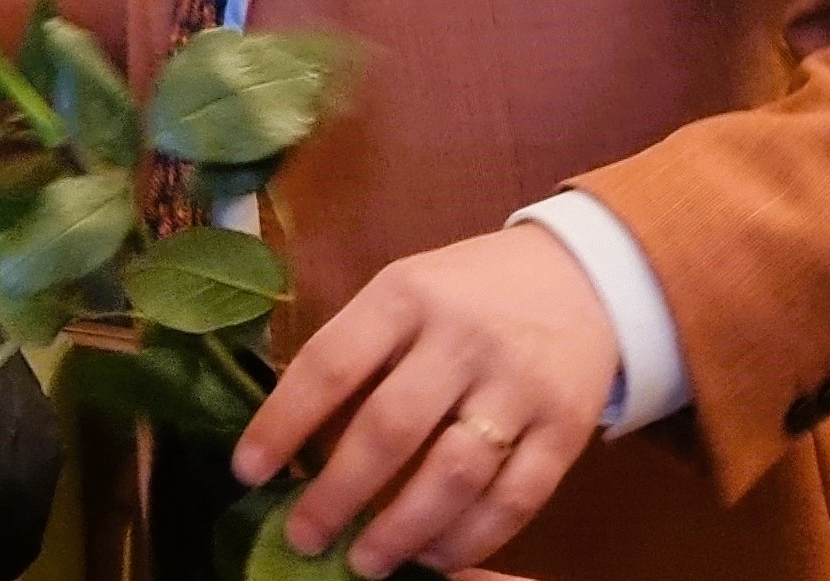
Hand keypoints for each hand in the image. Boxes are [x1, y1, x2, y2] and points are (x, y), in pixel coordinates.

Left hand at [234, 224, 619, 577]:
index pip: (331, 363)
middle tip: (305, 537)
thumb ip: (357, 350)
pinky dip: (472, 538)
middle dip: (340, 493)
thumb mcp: (403, 292)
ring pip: (455, 473)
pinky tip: (435, 557)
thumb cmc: (466, 293)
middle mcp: (461, 338)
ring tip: (367, 561)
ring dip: (404, 529)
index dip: (284, 421)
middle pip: (391, 428)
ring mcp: (519, 385)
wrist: (582, 277)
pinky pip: (516, 498)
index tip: (247, 471)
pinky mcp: (567, 427)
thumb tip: (291, 434)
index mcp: (404, 296)